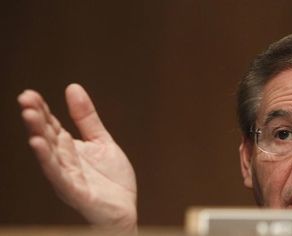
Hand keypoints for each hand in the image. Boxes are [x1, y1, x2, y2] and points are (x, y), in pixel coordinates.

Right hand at [18, 84, 136, 232]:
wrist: (125, 209)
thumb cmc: (112, 180)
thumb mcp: (101, 141)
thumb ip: (87, 118)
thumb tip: (73, 87)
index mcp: (69, 149)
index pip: (51, 126)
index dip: (41, 110)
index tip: (29, 93)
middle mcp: (64, 162)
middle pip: (47, 137)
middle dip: (36, 118)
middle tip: (25, 98)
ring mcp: (68, 178)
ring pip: (49, 154)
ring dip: (38, 135)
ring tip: (29, 115)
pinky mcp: (76, 192)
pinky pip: (59, 176)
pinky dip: (49, 161)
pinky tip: (38, 144)